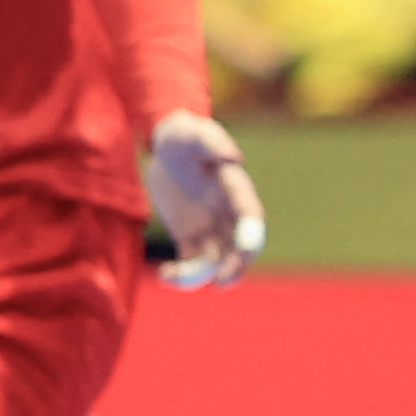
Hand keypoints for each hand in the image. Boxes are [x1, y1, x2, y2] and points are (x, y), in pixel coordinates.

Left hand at [145, 110, 265, 288]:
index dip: (252, 233)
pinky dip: (181, 274)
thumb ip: (212, 142)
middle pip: (240, 246)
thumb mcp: (193, 132)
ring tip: (173, 277)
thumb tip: (235, 157)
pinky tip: (163, 274)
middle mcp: (227, 212)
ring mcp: (210, 227)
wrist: (165, 147)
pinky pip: (191, 262)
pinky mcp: (190, 237)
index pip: (250, 214)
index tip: (246, 248)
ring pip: (215, 260)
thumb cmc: (183, 135)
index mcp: (234, 188)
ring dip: (201, 275)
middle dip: (236, 266)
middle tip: (222, 282)